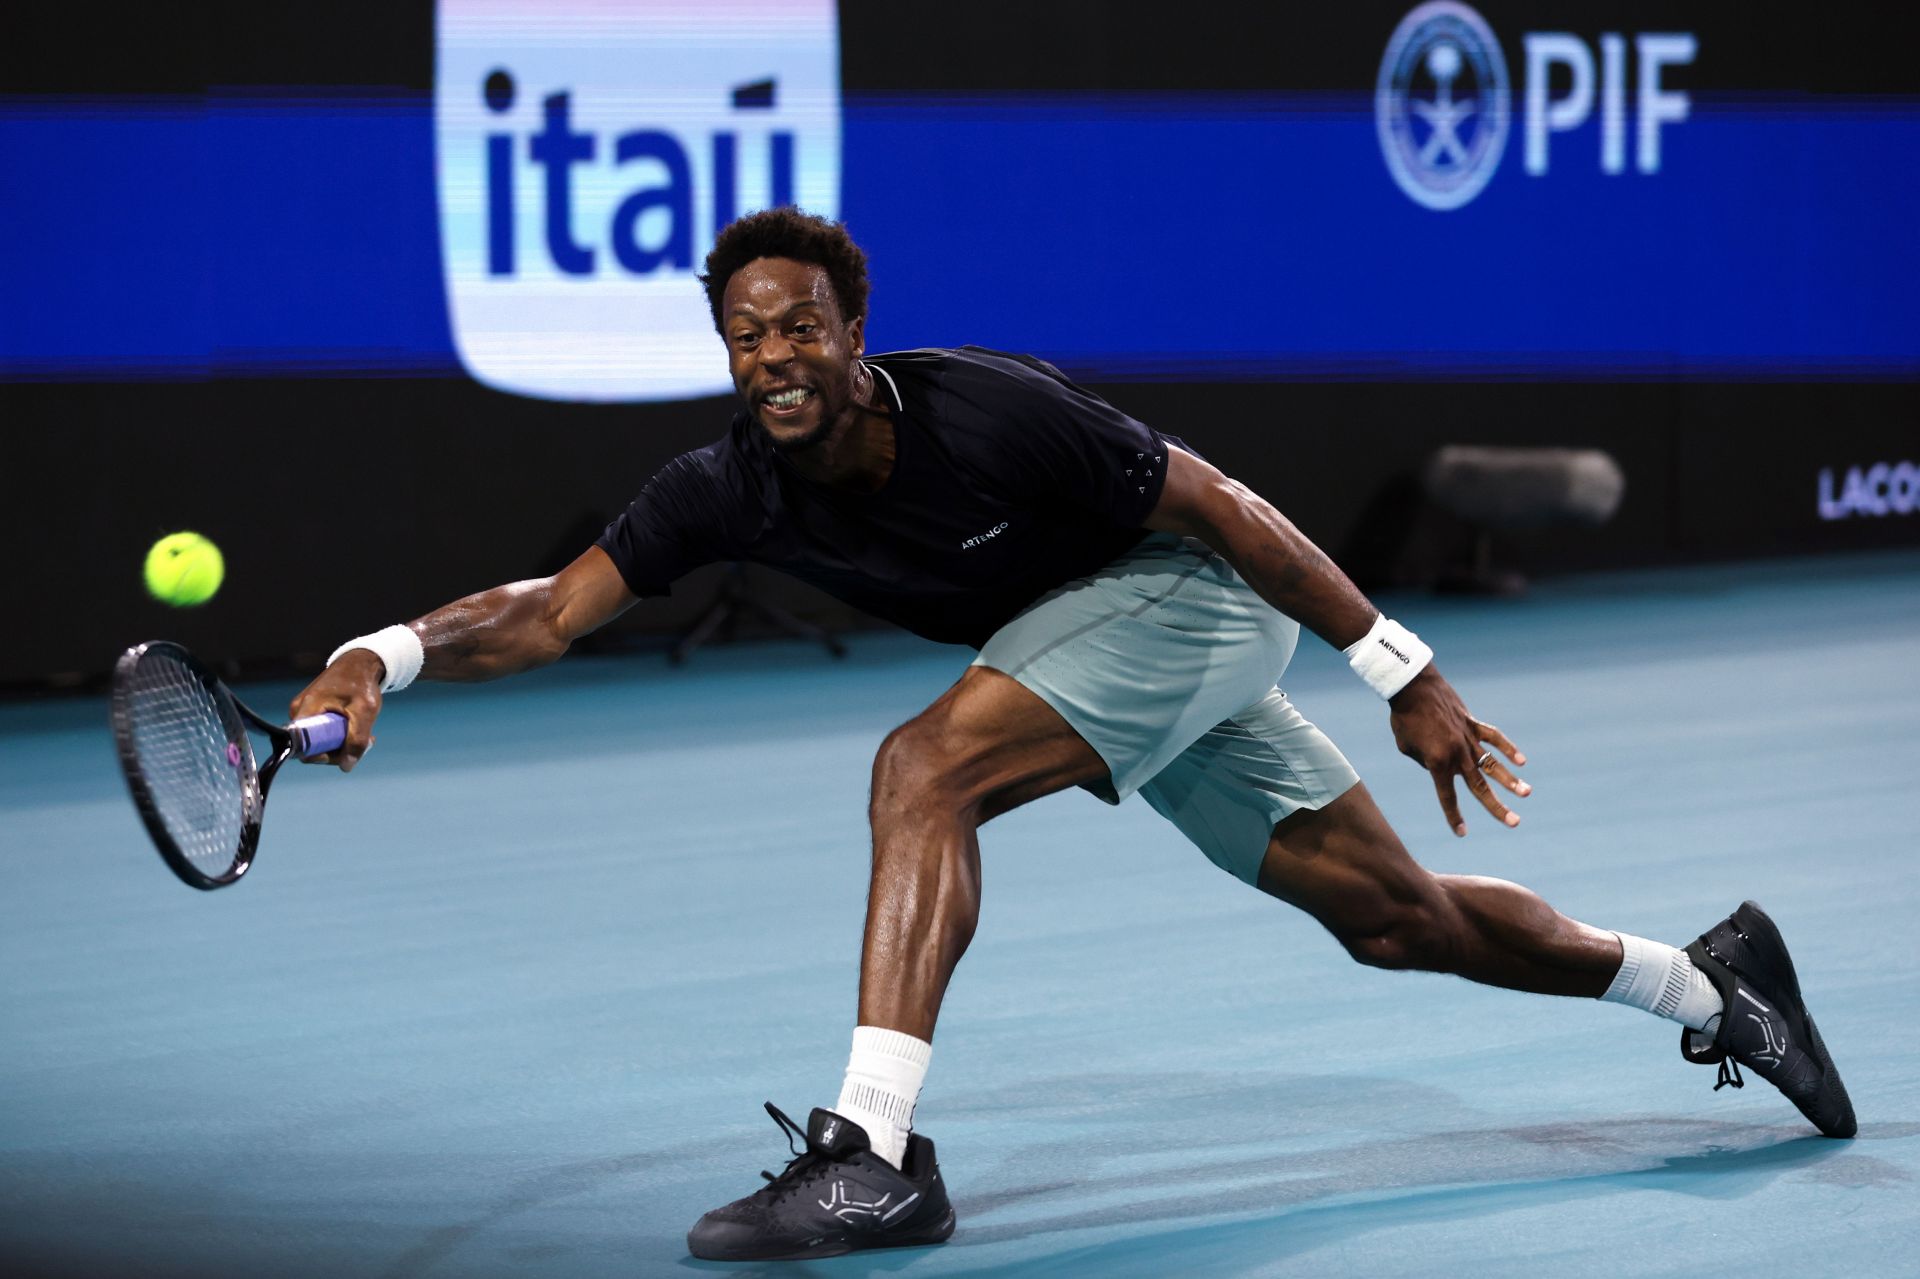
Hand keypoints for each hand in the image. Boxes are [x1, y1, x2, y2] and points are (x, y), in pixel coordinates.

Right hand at [289, 649, 383, 770]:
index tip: (345, 753)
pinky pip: (322, 733)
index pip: (302, 746)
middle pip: (311, 747)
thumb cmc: (362, 683)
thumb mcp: (365, 711)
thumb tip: (346, 766)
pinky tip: (357, 730)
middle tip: (365, 743)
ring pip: (319, 742)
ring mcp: (304, 711)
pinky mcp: (312, 712)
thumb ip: (357, 739)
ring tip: (366, 735)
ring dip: (343, 744)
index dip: (322, 756)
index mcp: (307, 708)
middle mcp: (299, 710)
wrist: (360, 664)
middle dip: (339, 750)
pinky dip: (340, 736)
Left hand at [1387, 666, 1529, 836]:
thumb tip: (1444, 765)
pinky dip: (1508, 747)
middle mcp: (1457, 754)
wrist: (1413, 686)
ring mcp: (1467, 738)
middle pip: (1480, 786)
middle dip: (1497, 807)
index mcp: (1437, 763)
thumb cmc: (1404, 718)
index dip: (1454, 816)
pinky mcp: (1472, 723)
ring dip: (1511, 780)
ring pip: (1492, 764)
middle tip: (1515, 823)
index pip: (1447, 796)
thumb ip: (1427, 761)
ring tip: (1526, 793)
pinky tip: (1521, 760)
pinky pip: (1493, 737)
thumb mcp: (1407, 747)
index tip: (1462, 833)